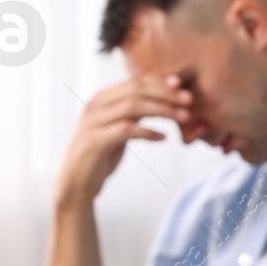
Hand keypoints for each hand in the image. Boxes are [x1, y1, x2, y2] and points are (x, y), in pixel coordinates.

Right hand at [53, 74, 193, 207]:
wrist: (76, 183)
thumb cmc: (102, 154)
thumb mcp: (120, 128)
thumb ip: (135, 113)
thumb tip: (162, 99)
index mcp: (102, 98)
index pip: (135, 82)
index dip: (160, 82)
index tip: (182, 86)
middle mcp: (95, 106)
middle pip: (136, 90)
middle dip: (165, 93)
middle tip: (189, 100)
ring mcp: (93, 123)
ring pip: (132, 107)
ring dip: (162, 110)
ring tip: (183, 118)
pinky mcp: (94, 142)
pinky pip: (125, 130)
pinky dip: (147, 132)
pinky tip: (163, 138)